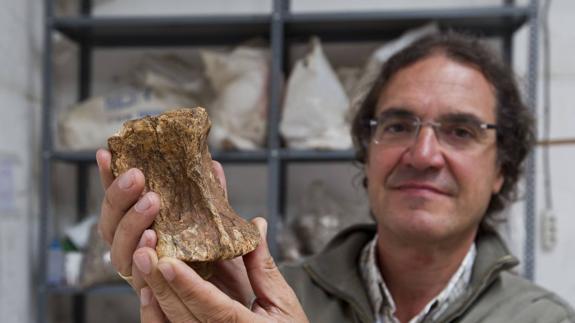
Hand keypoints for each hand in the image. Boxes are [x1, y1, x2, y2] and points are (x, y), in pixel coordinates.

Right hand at [96, 149, 252, 302]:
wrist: (233, 309)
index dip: (109, 181)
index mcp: (142, 232)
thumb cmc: (220, 266)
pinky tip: (149, 253)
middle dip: (120, 200)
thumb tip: (212, 165)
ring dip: (131, 230)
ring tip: (150, 207)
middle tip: (138, 177)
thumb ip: (211, 200)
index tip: (106, 153)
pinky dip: (143, 271)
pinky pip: (142, 288)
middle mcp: (136, 255)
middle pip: (112, 228)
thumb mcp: (216, 227)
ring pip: (122, 257)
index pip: (119, 205)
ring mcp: (143, 278)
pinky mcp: (154, 303)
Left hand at [135, 217, 308, 322]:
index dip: (188, 286)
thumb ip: (264, 267)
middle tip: (145, 251)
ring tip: (142, 264)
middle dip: (160, 283)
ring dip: (154, 296)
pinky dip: (155, 315)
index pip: (213, 308)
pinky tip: (147, 292)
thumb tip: (255, 226)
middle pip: (183, 316)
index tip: (168, 262)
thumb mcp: (283, 302)